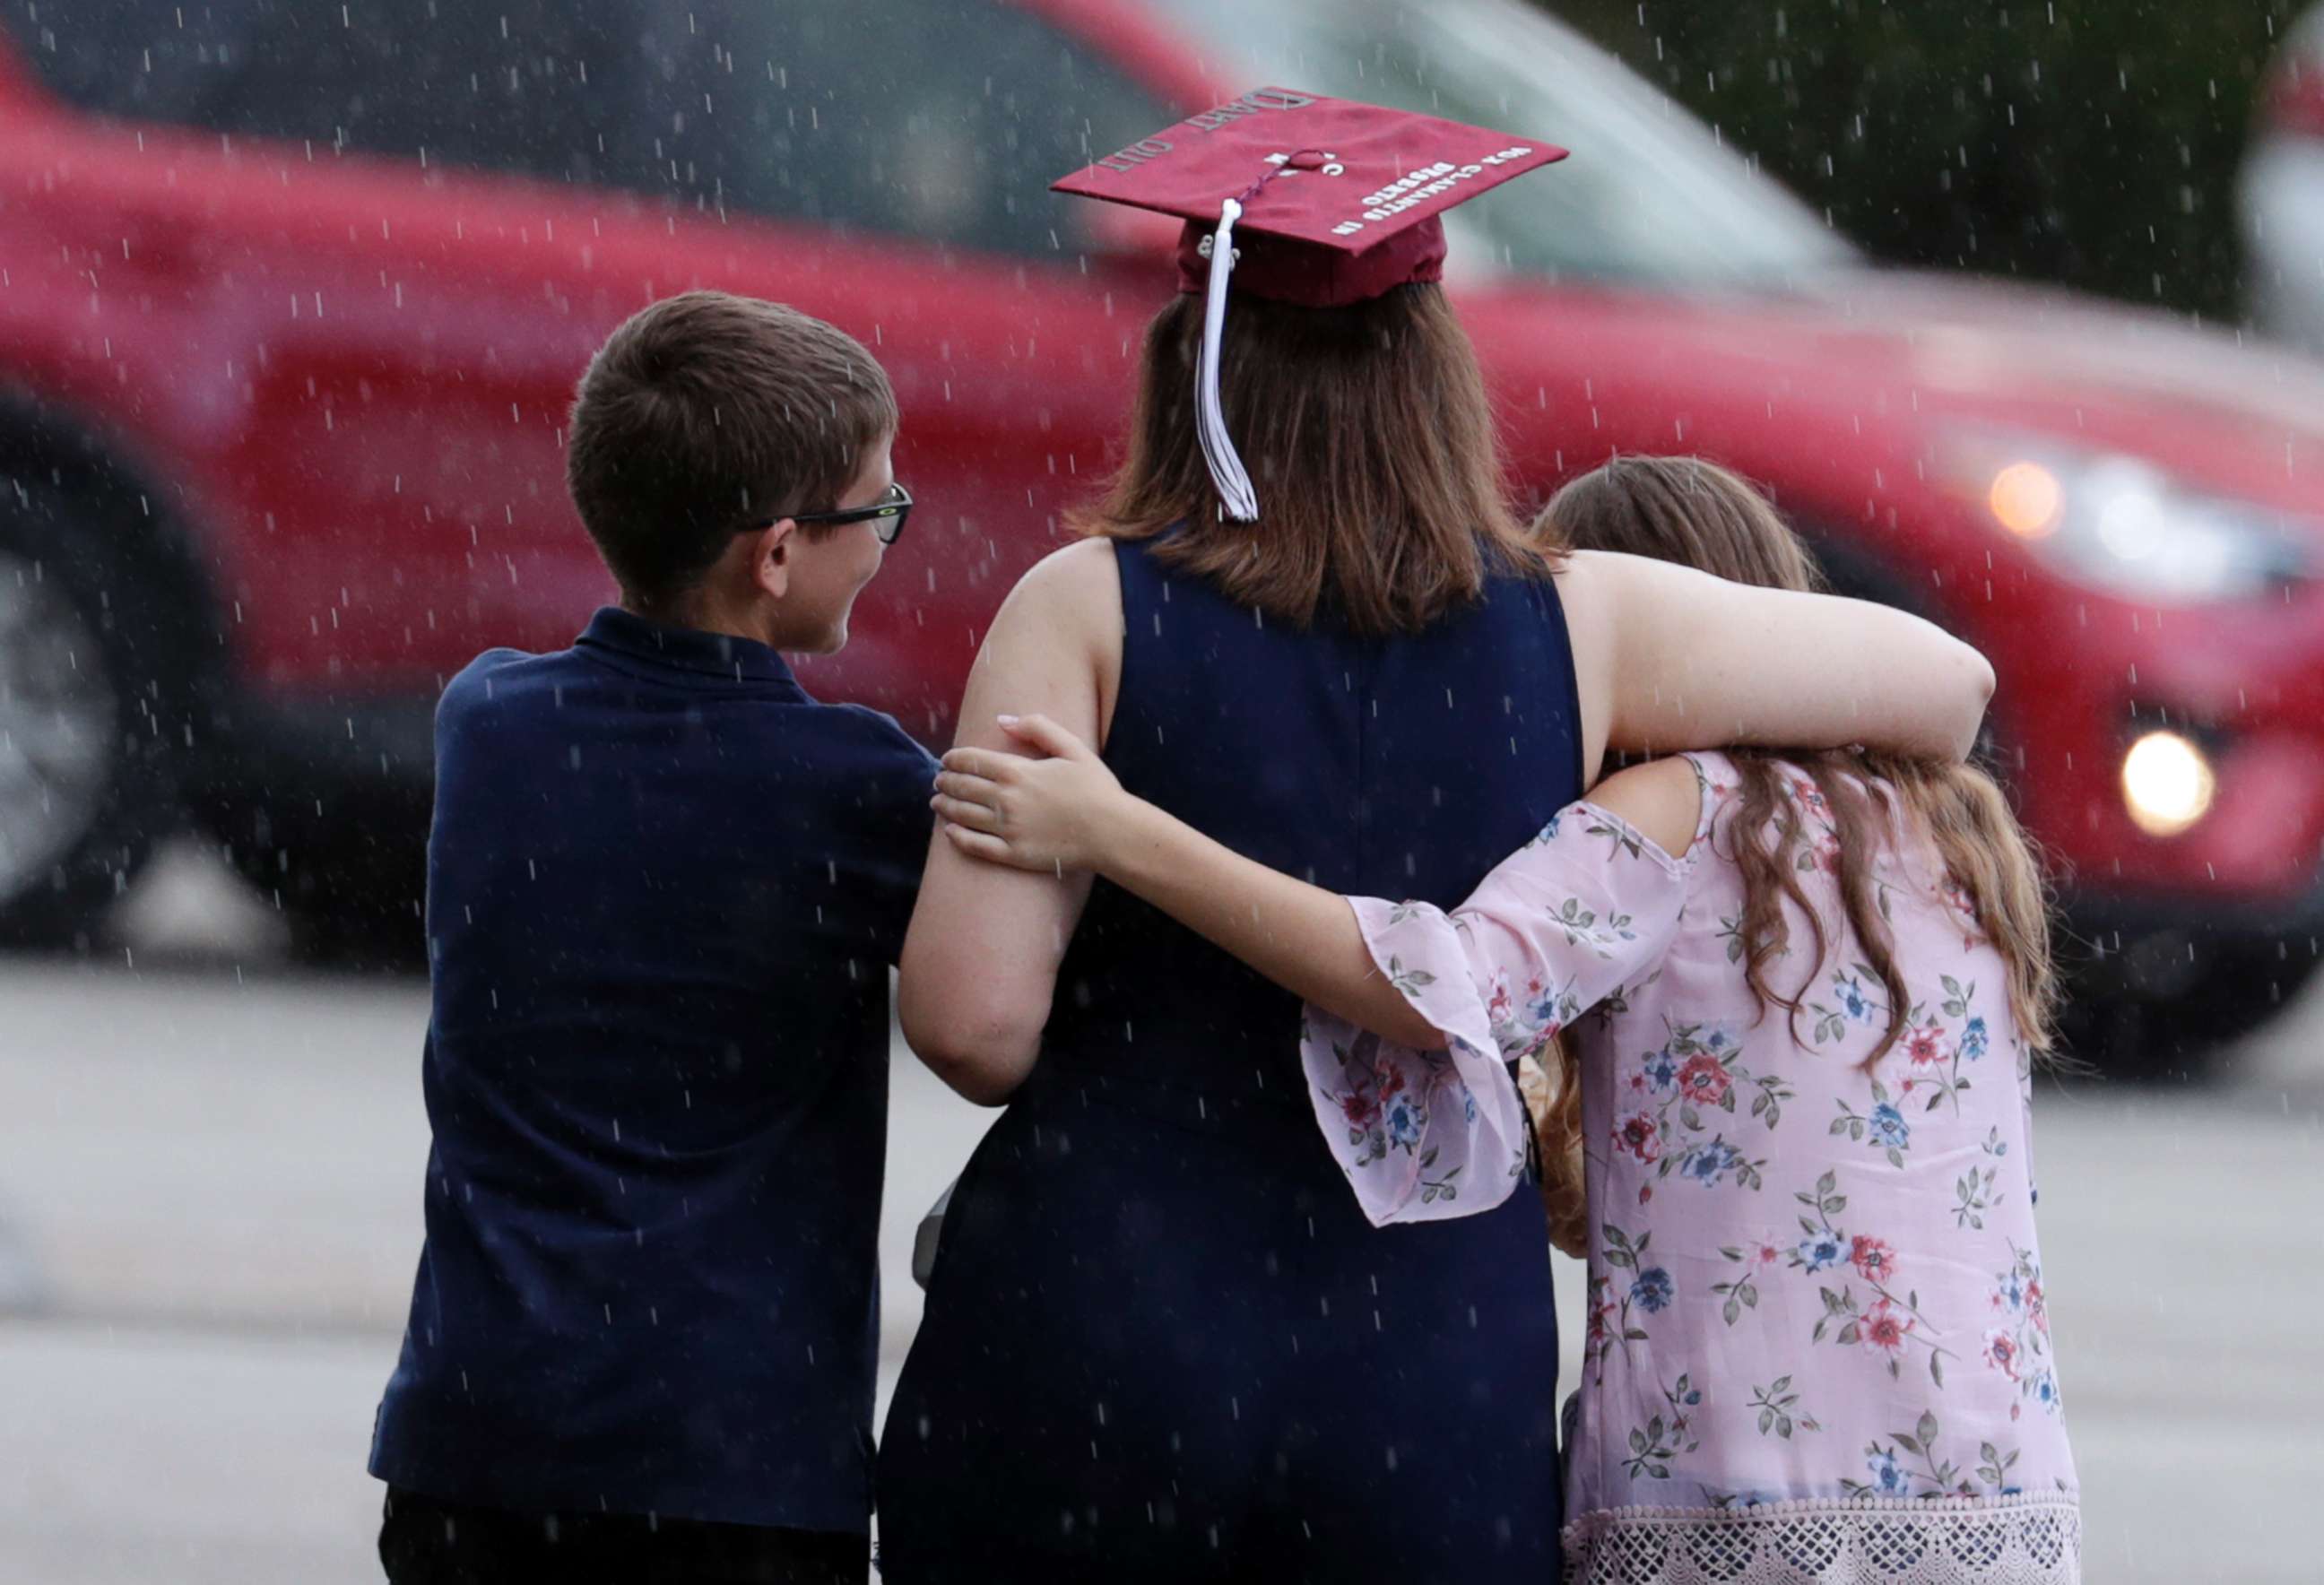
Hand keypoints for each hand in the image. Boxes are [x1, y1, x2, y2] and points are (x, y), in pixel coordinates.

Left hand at [932, 713, 1130, 873]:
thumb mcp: (1073, 748)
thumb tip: (1002, 719)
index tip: (946, 760)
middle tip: (939, 781)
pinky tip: (950, 832)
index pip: (971, 761)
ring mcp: (1008, 829)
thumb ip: (1037, 727)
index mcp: (1017, 771)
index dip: (953, 759)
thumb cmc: (1096, 788)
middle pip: (962, 787)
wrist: (1112, 832)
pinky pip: (976, 846)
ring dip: (945, 807)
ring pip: (963, 815)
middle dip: (945, 782)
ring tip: (936, 803)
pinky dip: (958, 838)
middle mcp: (1006, 799)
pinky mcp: (1013, 854)